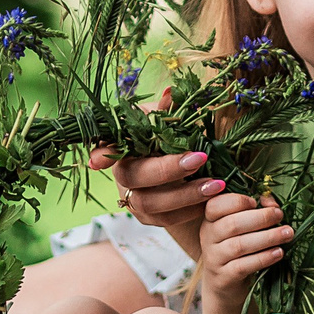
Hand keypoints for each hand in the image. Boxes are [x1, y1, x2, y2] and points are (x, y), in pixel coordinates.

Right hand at [86, 92, 229, 251]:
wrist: (184, 168)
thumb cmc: (168, 138)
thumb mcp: (166, 120)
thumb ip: (165, 110)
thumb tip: (171, 94)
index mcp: (123, 148)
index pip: (105, 149)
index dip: (102, 155)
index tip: (98, 160)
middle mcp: (123, 176)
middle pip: (133, 177)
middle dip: (167, 170)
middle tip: (199, 158)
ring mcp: (133, 200)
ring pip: (150, 204)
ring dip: (185, 194)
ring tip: (215, 183)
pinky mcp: (149, 218)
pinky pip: (168, 219)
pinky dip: (191, 209)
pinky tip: (212, 197)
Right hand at [199, 191, 292, 313]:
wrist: (224, 284)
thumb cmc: (237, 248)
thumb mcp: (242, 227)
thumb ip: (255, 209)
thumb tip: (270, 202)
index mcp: (210, 219)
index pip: (216, 205)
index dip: (237, 201)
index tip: (257, 202)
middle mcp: (208, 237)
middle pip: (232, 224)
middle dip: (261, 217)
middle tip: (280, 215)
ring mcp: (214, 258)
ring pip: (239, 245)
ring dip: (267, 237)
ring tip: (287, 233)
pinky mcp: (223, 277)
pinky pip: (243, 266)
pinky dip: (263, 258)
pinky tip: (278, 253)